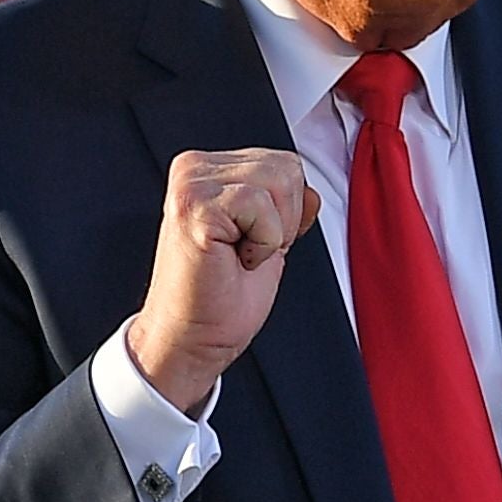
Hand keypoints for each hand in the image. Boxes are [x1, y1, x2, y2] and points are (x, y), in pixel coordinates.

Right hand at [124, 150, 320, 415]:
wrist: (190, 339)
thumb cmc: (220, 298)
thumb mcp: (267, 240)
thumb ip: (287, 207)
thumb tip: (311, 192)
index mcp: (207, 170)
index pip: (283, 163)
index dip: (287, 212)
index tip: (252, 243)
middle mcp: (194, 169)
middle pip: (286, 168)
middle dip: (284, 220)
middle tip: (245, 252)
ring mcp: (191, 184)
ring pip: (279, 182)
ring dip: (272, 232)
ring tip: (238, 255)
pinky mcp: (195, 206)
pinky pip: (261, 206)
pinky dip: (262, 242)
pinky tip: (233, 259)